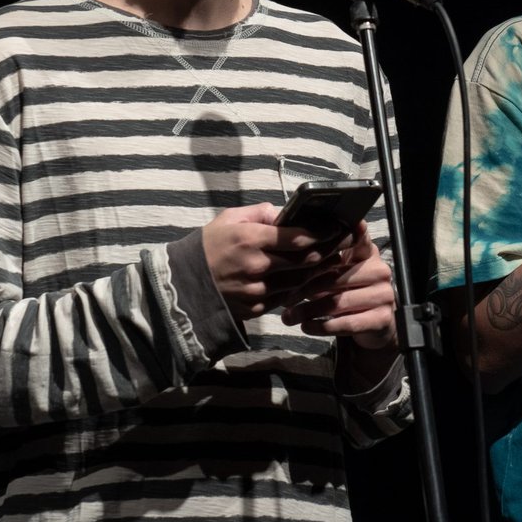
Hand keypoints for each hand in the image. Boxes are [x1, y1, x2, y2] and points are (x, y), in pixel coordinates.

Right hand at [201, 203, 347, 322]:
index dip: (320, 234)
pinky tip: (305, 280)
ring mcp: (256, 290)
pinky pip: (285, 298)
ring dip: (315, 272)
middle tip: (339, 245)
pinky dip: (297, 289)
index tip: (334, 229)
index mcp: (250, 239)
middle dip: (325, 252)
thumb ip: (260, 213)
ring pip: (299, 281)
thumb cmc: (209, 246)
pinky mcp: (255, 308)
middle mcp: (256, 266)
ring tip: (328, 262)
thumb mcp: (229, 219)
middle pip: (303, 261)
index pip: (296, 237)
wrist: (183, 283)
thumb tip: (285, 212)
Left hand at [279, 222, 397, 350]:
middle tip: (285, 299)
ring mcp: (383, 294)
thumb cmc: (347, 292)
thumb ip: (320, 263)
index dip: (339, 238)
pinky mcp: (382, 318)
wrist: (374, 323)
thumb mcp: (335, 273)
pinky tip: (307, 327)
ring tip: (289, 317)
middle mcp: (379, 270)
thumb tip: (287, 261)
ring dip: (309, 311)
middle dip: (305, 289)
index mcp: (367, 253)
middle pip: (335, 277)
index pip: (357, 238)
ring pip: (338, 302)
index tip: (318, 238)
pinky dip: (323, 327)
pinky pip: (347, 323)